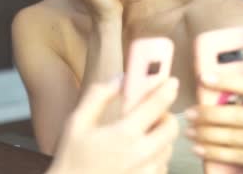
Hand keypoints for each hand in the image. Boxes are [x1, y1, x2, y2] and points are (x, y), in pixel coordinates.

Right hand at [49, 77, 179, 173]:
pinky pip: (161, 167)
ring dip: (159, 137)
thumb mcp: (77, 123)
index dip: (167, 90)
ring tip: (138, 137)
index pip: (157, 106)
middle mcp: (142, 155)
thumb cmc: (71, 158)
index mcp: (124, 134)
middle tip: (150, 113)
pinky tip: (134, 157)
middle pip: (171, 128)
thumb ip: (99, 96)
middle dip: (164, 116)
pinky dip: (154, 157)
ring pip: (168, 148)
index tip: (171, 82)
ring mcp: (147, 173)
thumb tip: (120, 78)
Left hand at [185, 73, 242, 172]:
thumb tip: (209, 86)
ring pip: (237, 138)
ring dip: (208, 135)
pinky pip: (240, 156)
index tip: (203, 78)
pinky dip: (216, 152)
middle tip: (189, 114)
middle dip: (210, 114)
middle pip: (240, 115)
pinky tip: (200, 148)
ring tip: (190, 132)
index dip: (227, 81)